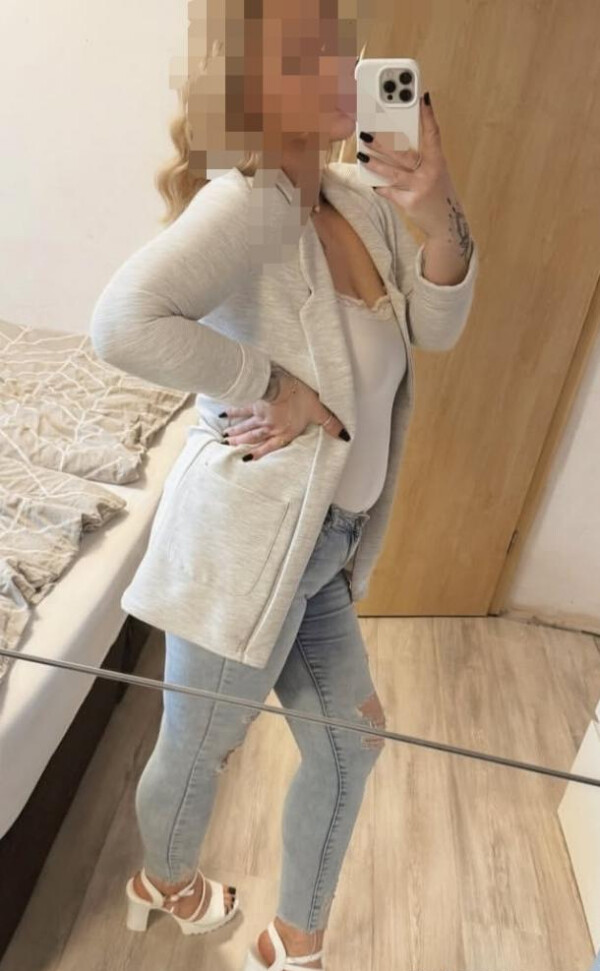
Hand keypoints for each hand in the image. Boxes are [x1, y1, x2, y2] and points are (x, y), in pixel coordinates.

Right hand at [220, 367, 349, 460]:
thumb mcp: (318, 411)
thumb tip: (345, 436)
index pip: (271, 447)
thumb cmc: (299, 398)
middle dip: (242, 443)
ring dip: (236, 433)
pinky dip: (233, 413)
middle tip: (229, 447)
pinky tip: (224, 415)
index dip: (260, 454)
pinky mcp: (254, 402)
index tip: (248, 460)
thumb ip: (330, 424)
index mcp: (284, 432)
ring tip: (226, 438)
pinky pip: (242, 410)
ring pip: (246, 427)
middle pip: (254, 438)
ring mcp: (259, 416)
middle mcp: (269, 427)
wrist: (279, 385)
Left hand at [359, 92, 470, 242]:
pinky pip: (390, 192)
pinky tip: (371, 183)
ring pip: (393, 173)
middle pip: (404, 152)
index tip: (422, 98)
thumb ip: (420, 159)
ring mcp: (420, 188)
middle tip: (367, 131)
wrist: (446, 225)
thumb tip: (393, 144)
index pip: (433, 134)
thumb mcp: (435, 173)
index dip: (428, 115)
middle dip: (384, 142)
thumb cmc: (437, 194)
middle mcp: (430, 173)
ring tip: (361, 155)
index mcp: (438, 161)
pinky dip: (380, 187)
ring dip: (375, 164)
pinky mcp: (410, 203)